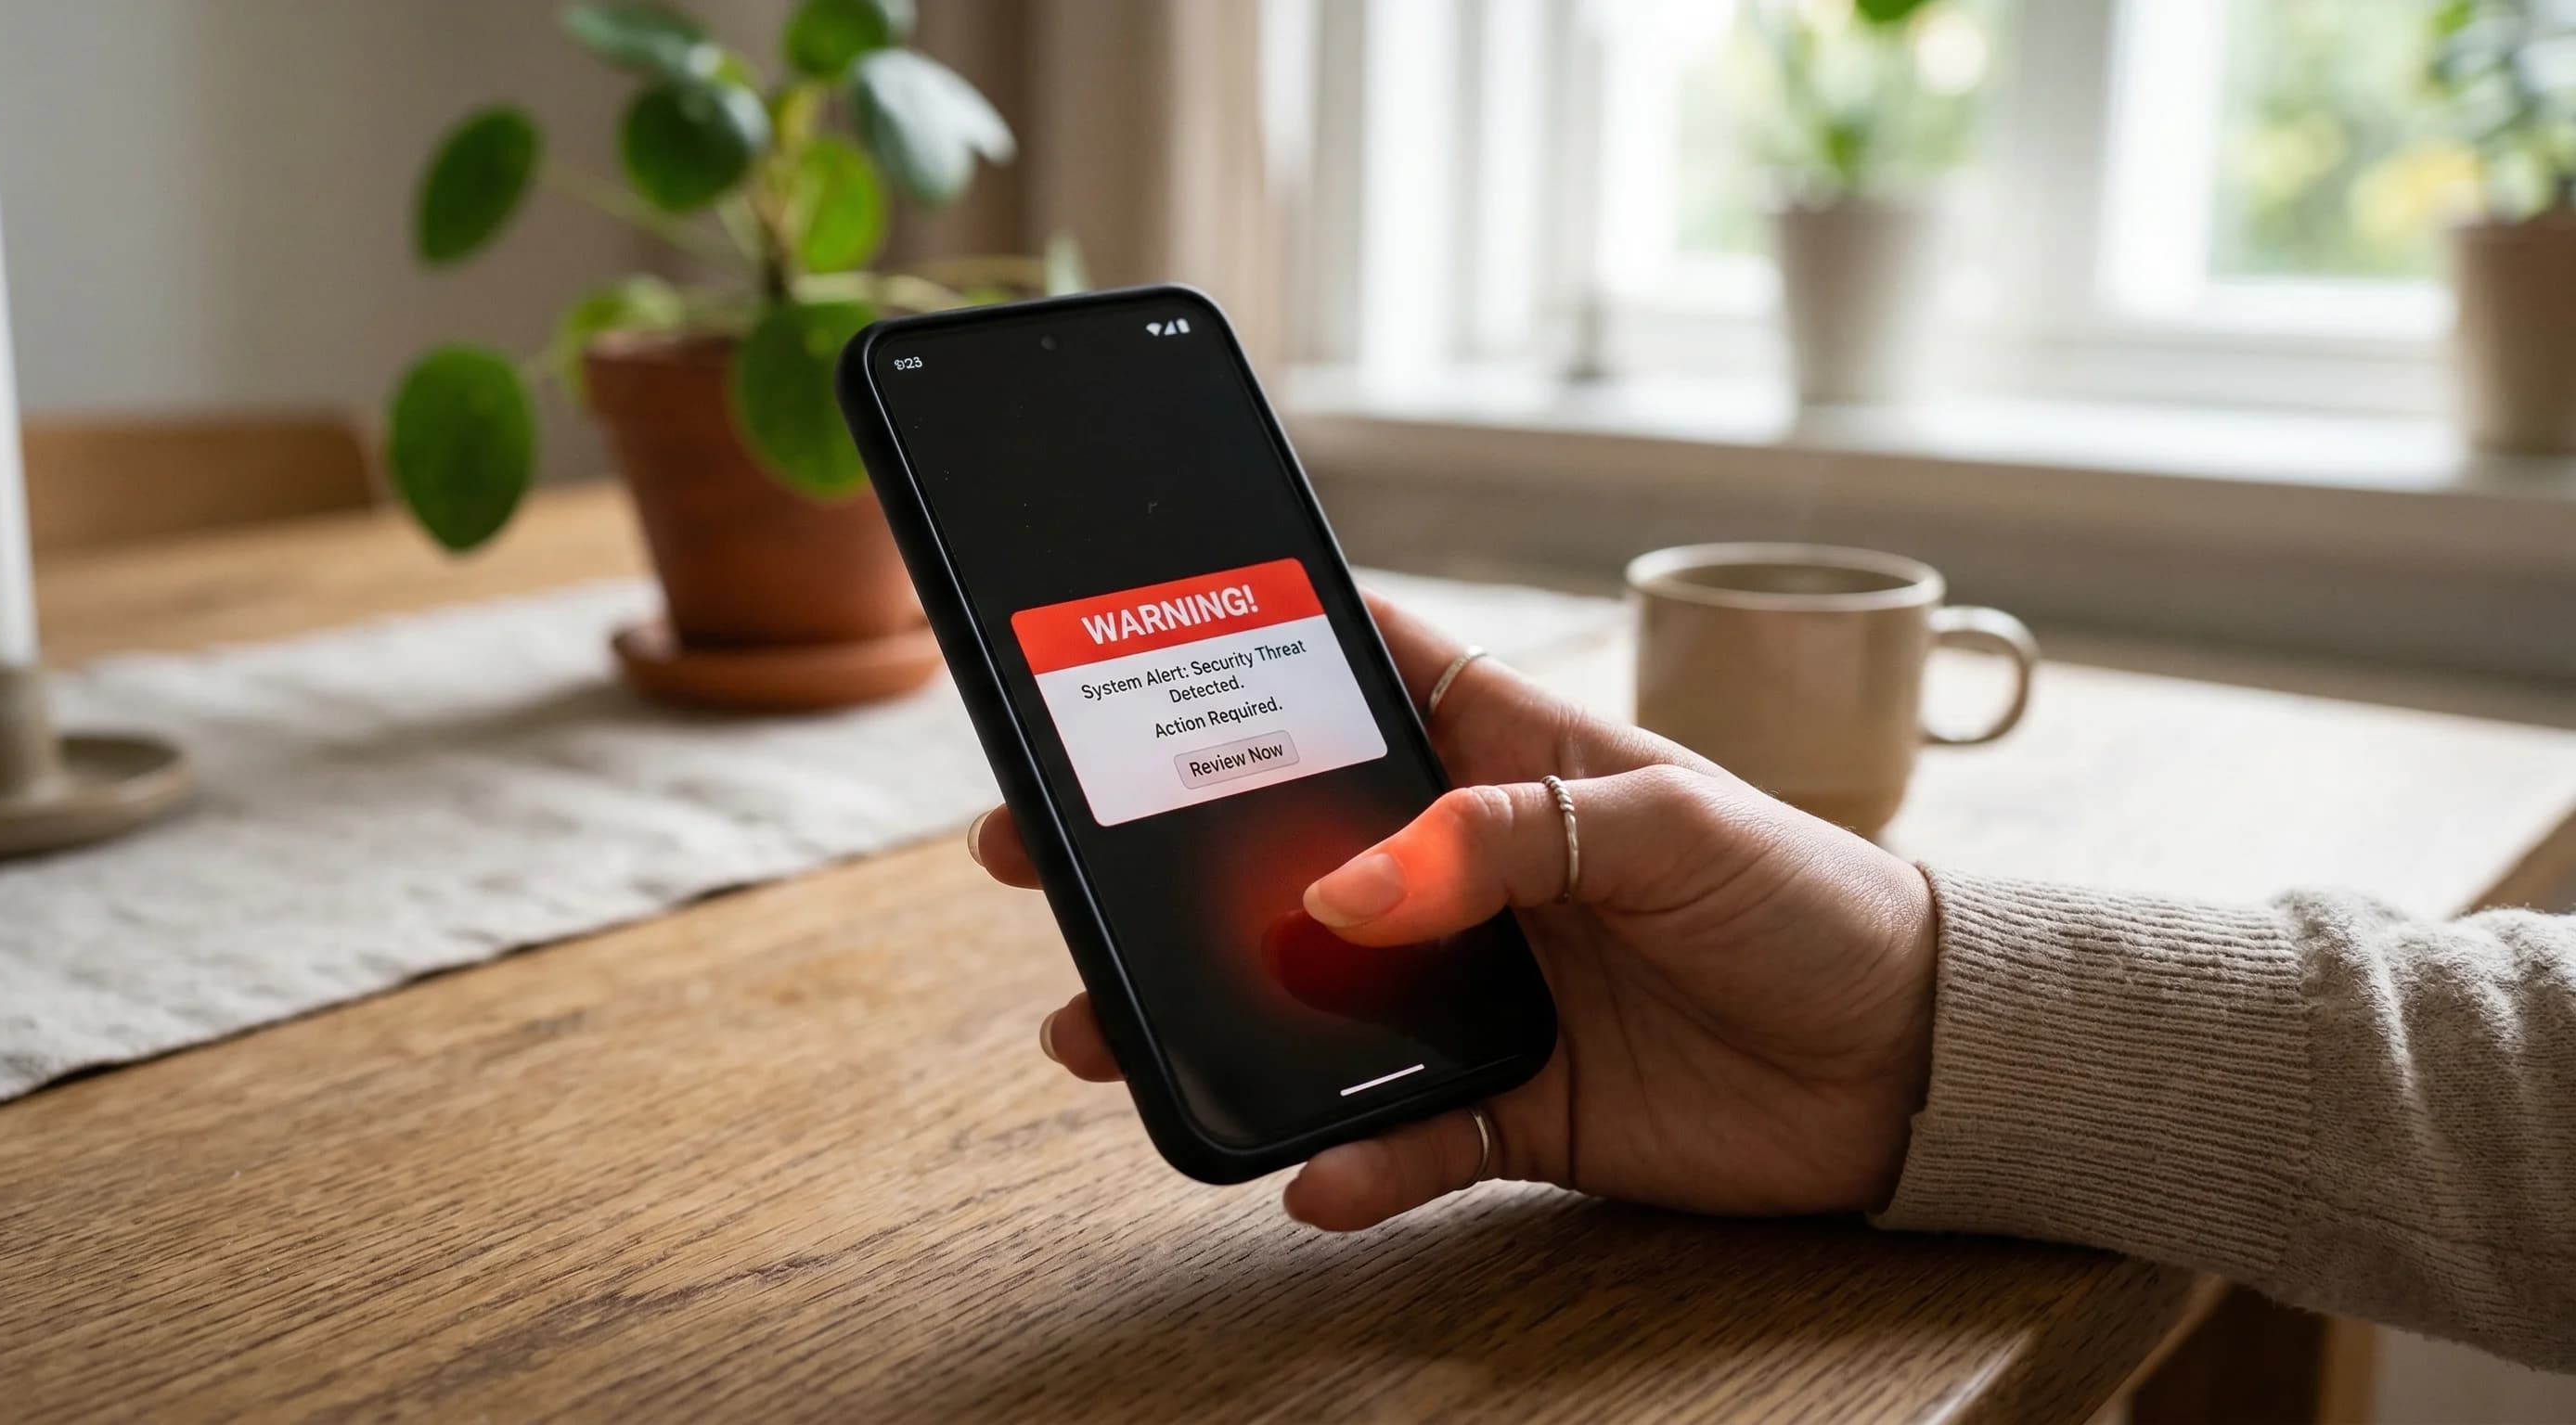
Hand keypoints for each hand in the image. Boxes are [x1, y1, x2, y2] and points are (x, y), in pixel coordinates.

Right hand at [971, 592, 1940, 1231]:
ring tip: (1101, 1036)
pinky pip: (1401, 1138)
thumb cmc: (1805, 895)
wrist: (1913, 1064)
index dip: (1238, 663)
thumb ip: (1500, 837)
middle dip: (1159, 860)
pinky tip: (1307, 1175)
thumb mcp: (1666, 823)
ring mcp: (1480, 991)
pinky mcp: (1512, 1107)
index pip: (1348, 681)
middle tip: (1041, 860)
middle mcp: (1468, 871)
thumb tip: (1339, 891)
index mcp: (1504, 757)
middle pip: (1281, 853)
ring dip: (1206, 1020)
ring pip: (1306, 1002)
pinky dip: (1351, 1162)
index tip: (1115, 658)